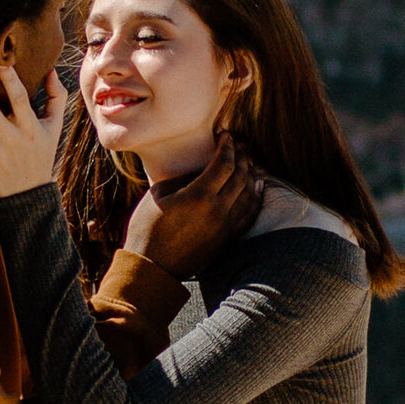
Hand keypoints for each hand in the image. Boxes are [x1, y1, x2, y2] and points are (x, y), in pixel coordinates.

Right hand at [125, 137, 260, 277]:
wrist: (152, 268)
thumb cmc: (147, 228)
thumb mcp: (159, 194)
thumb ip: (184, 178)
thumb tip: (202, 169)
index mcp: (199, 196)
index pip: (224, 163)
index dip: (228, 145)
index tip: (226, 135)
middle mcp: (217, 210)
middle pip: (240, 175)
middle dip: (241, 155)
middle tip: (239, 143)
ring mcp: (225, 226)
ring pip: (248, 193)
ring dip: (250, 173)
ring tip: (247, 160)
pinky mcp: (227, 238)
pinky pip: (249, 213)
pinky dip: (256, 196)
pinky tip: (257, 185)